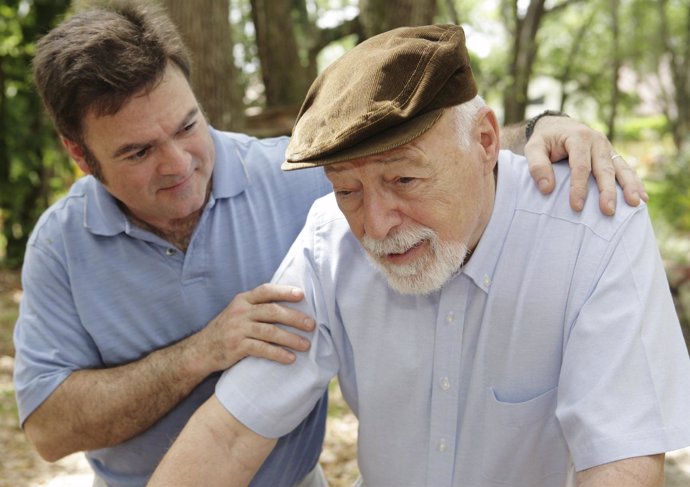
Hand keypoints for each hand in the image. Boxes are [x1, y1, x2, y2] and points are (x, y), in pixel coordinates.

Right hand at [187, 284, 314, 374]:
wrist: (201, 350)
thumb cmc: (227, 329)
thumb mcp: (239, 311)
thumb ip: (258, 307)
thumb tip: (290, 305)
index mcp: (243, 300)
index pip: (266, 291)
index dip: (284, 291)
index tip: (302, 294)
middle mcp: (241, 312)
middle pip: (272, 311)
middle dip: (294, 317)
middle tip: (311, 325)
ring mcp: (238, 329)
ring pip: (270, 331)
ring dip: (290, 338)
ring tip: (306, 345)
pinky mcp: (237, 347)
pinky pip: (262, 349)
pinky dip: (278, 353)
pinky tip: (290, 358)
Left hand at [525, 116, 647, 214]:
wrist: (557, 126)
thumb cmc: (544, 140)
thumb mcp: (533, 148)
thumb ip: (537, 166)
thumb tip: (547, 189)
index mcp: (578, 137)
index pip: (580, 166)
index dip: (579, 187)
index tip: (576, 207)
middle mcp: (597, 141)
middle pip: (604, 168)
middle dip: (607, 191)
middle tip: (608, 211)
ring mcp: (607, 148)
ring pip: (620, 168)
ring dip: (629, 186)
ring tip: (635, 203)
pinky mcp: (612, 155)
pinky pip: (625, 169)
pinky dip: (635, 182)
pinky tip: (642, 198)